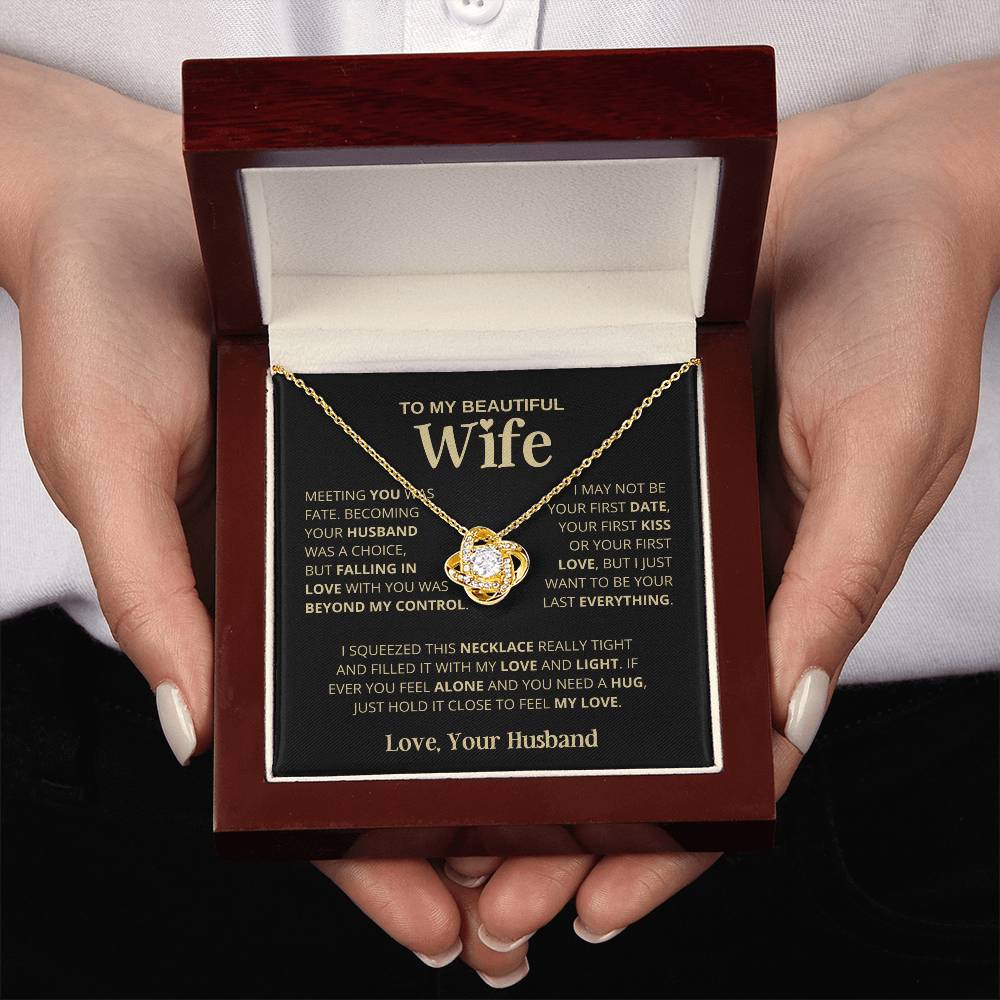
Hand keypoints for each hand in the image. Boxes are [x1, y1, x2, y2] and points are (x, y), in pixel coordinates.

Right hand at [1, 56, 529, 985]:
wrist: (139, 208)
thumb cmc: (100, 333)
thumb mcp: (110, 469)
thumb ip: (154, 595)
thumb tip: (194, 737)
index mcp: (236, 608)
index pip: (302, 764)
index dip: (359, 855)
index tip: (437, 930)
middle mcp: (312, 580)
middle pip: (392, 731)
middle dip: (451, 830)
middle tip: (528, 916)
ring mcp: (369, 524)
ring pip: (444, 658)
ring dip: (498, 742)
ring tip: (578, 824)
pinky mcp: (409, 458)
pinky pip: (472, 551)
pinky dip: (511, 614)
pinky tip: (568, 660)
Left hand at [424, 59, 999, 968]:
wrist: (856, 183)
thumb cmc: (902, 308)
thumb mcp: (880, 450)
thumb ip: (833, 581)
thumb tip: (790, 719)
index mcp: (793, 595)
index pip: (732, 755)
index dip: (669, 840)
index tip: (590, 909)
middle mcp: (718, 572)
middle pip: (637, 726)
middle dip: (569, 822)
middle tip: (486, 908)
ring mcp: (661, 517)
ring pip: (584, 656)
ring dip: (526, 741)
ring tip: (447, 829)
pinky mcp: (617, 453)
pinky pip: (557, 551)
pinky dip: (513, 614)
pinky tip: (456, 662)